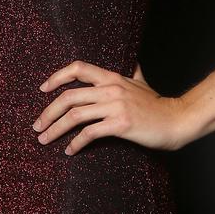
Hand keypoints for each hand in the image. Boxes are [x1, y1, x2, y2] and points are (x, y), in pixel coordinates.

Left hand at [34, 59, 195, 153]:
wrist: (177, 120)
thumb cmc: (157, 104)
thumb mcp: (141, 82)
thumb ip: (131, 72)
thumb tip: (131, 62)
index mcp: (112, 77)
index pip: (78, 68)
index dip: (57, 77)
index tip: (43, 89)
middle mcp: (111, 89)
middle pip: (69, 97)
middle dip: (48, 112)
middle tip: (37, 125)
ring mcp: (115, 106)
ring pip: (75, 116)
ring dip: (55, 129)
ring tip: (45, 139)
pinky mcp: (120, 125)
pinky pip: (89, 133)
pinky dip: (75, 143)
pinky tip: (70, 151)